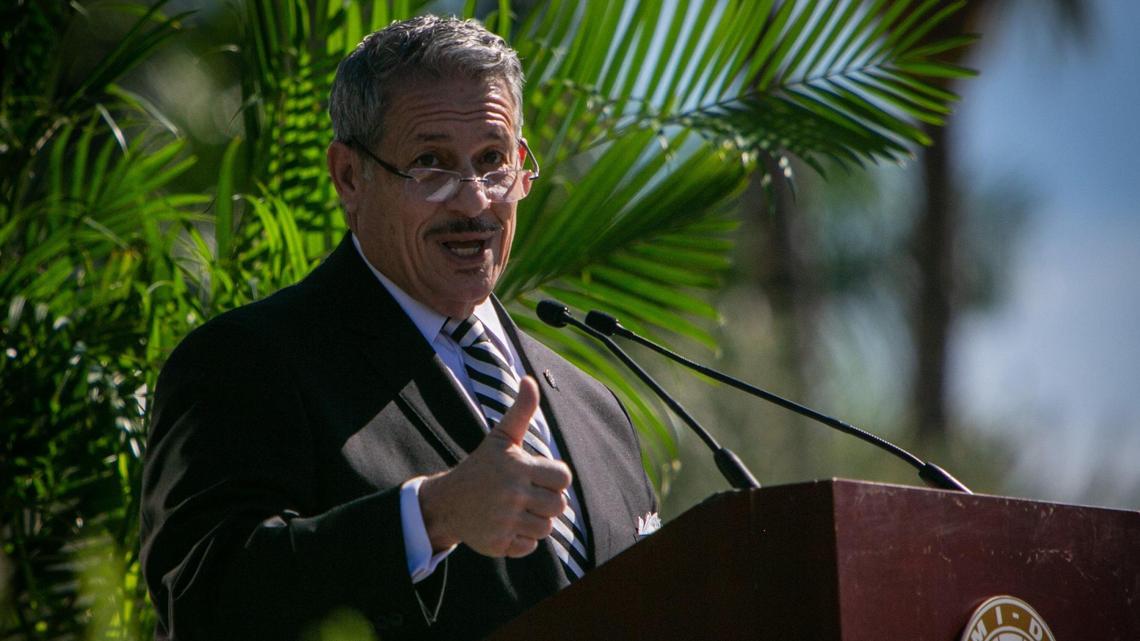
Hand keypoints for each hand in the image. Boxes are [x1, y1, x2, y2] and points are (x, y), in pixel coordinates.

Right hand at [418, 376, 570, 556]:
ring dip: (535, 521)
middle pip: (558, 506)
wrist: (448, 502)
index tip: (538, 476)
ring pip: (546, 528)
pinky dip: (522, 539)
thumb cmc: (482, 467)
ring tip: (517, 510)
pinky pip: (530, 546)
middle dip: (547, 501)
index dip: (555, 478)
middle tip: (527, 495)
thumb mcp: (501, 438)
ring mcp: (505, 521)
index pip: (563, 478)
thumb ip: (521, 411)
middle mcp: (512, 495)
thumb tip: (530, 380)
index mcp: (517, 468)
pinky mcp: (499, 543)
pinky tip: (507, 525)